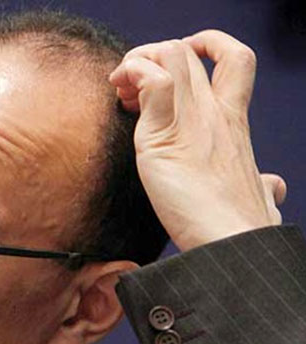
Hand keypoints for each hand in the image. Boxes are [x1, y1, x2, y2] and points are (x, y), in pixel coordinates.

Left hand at [109, 30, 285, 251]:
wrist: (230, 244)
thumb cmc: (238, 224)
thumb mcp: (258, 192)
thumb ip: (264, 183)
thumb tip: (272, 187)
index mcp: (234, 120)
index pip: (234, 59)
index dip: (206, 46)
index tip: (174, 66)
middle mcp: (215, 112)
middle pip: (187, 50)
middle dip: (152, 55)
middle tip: (132, 88)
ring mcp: (193, 120)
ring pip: (169, 54)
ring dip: (138, 62)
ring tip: (123, 91)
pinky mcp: (166, 136)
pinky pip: (153, 82)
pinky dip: (134, 76)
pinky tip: (125, 99)